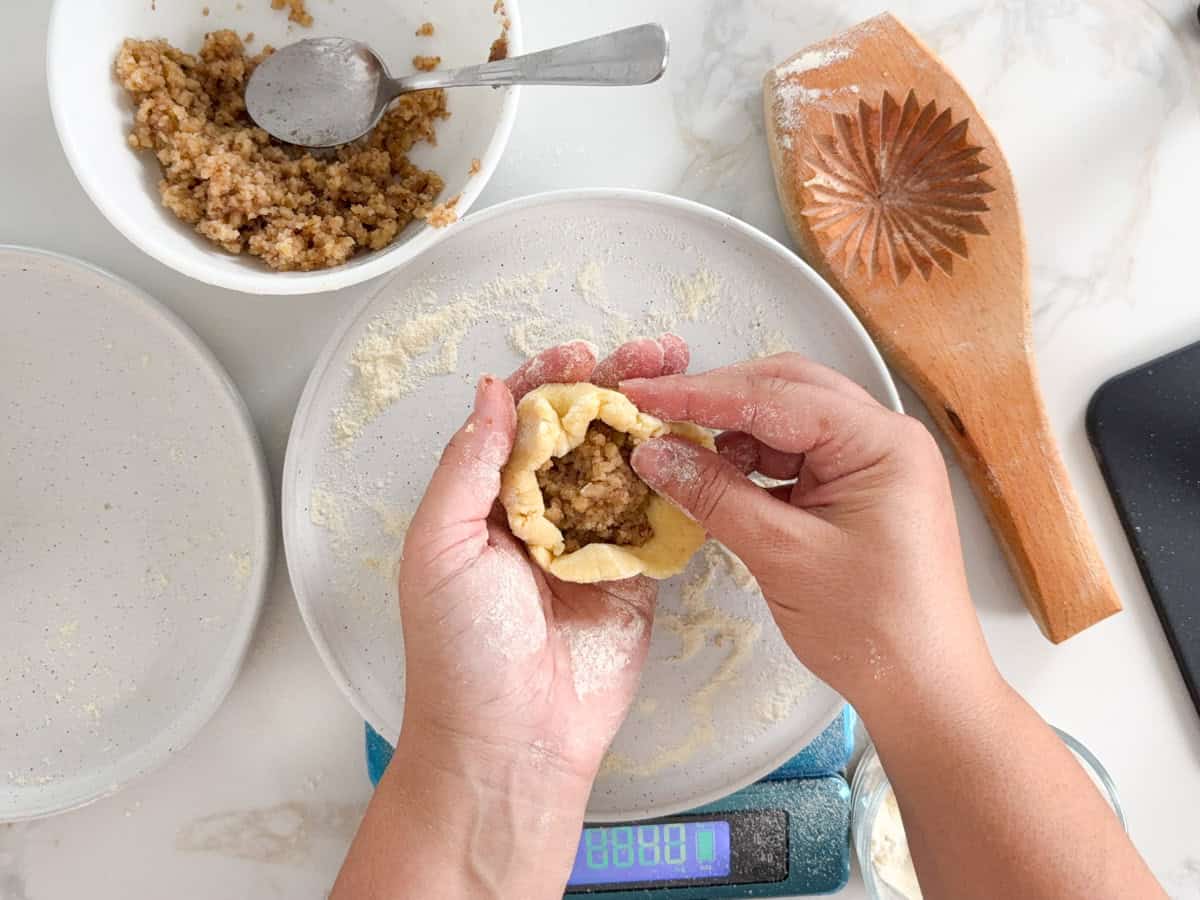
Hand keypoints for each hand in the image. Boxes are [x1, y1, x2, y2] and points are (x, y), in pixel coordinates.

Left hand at [398, 335, 689, 785]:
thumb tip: (491, 391)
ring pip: (625, 465)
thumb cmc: (460, 651)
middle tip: (657, 353)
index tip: (581, 351)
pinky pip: (659, 517)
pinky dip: (680, 480)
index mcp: (486, 498)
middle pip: (582, 431)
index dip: (550, 379)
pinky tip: (702, 444)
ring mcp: (590, 541)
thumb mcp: (440, 546)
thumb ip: (468, 465)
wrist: (511, 742)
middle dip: (617, 386)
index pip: (520, 419)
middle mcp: (539, 512)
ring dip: (655, 422)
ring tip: (689, 385)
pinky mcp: (633, 573)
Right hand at [622, 353, 995, 712]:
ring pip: (788, 420)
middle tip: (653, 411)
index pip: (777, 396)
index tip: (642, 393)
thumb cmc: (871, 628)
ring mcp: (872, 462)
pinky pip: (795, 456)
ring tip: (681, 452)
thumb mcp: (782, 555)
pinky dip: (752, 462)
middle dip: (718, 400)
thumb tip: (653, 453)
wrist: (922, 689)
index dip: (702, 393)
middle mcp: (883, 437)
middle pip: (787, 390)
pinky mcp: (857, 490)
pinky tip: (717, 478)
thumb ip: (715, 495)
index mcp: (882, 442)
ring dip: (734, 431)